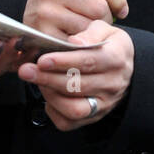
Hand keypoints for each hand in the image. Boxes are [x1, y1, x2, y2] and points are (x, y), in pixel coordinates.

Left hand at [17, 20, 133, 130]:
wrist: (126, 69)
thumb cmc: (110, 47)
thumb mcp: (106, 30)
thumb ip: (91, 33)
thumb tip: (74, 41)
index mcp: (116, 58)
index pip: (88, 61)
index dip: (64, 62)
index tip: (43, 60)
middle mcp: (112, 84)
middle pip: (77, 86)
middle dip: (48, 78)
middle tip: (27, 71)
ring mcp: (103, 103)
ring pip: (74, 108)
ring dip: (51, 96)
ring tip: (37, 81)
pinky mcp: (94, 116)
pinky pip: (70, 122)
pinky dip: (54, 111)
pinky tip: (47, 96)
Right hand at [23, 0, 131, 38]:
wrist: (28, 25)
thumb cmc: (61, 5)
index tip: (122, 10)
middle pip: (100, 7)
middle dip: (106, 18)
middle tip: (99, 24)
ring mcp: (46, 13)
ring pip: (90, 27)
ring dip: (95, 34)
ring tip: (86, 32)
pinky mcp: (45, 35)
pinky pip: (78, 44)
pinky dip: (83, 46)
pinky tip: (79, 43)